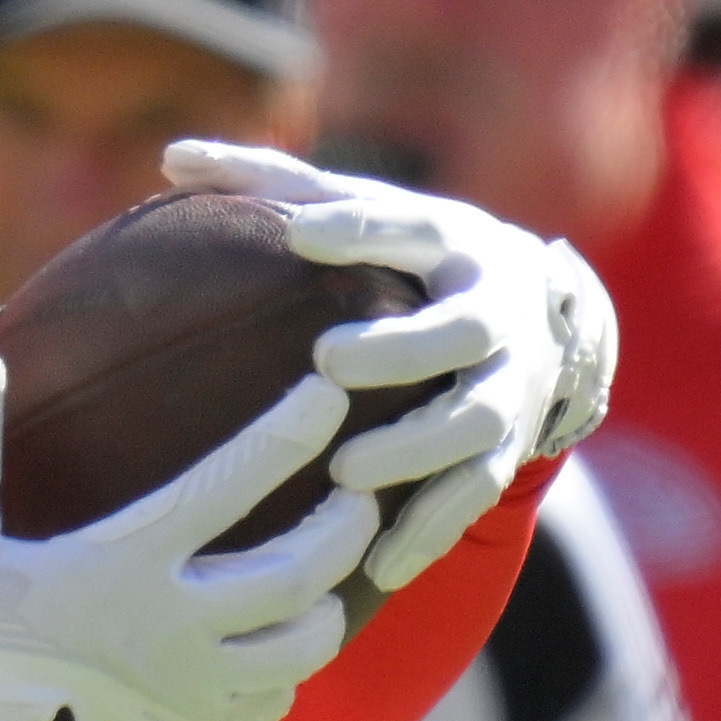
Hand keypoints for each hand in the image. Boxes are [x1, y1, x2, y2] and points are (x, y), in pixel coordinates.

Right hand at [0, 334, 379, 720]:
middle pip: (300, 573)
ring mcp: (186, 689)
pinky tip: (279, 644)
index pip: (230, 485)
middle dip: (344, 526)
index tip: (329, 395)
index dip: (288, 433)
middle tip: (363, 488)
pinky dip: (289, 671)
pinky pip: (270, 702)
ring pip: (303, 647)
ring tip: (332, 571)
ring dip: (329, 604)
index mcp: (121, 567)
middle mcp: (171, 629)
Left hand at [161, 141, 616, 588]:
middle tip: (330, 361)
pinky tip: (377, 563)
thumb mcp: (367, 210)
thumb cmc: (419, 260)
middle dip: (405, 347)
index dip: (362, 229)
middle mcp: (492, 316)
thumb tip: (172, 156)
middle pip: (462, 331)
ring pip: (474, 425)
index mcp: (452, 244)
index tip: (304, 235)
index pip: (409, 227)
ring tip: (347, 472)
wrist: (548, 326)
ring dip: (416, 450)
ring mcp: (506, 390)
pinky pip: (472, 498)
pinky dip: (429, 530)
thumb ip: (274, 186)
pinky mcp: (507, 453)